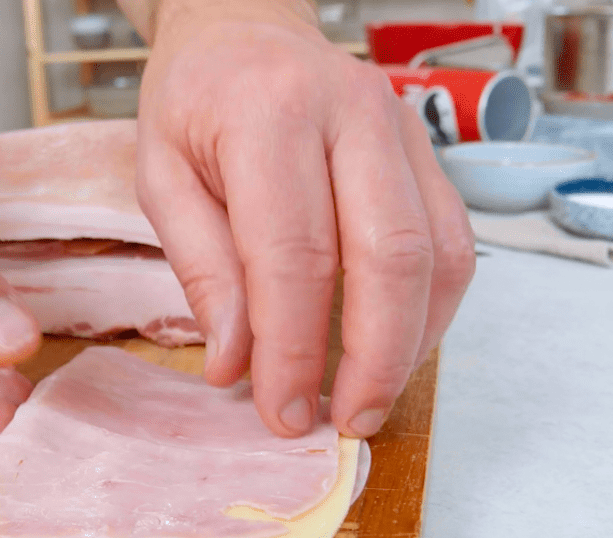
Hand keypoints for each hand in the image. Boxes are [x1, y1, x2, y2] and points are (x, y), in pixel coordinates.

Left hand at [132, 0, 474, 437]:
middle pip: (388, 257)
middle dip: (372, 360)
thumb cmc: (195, 103)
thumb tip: (235, 362)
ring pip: (437, 253)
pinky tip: (396, 348)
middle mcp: (351, 115)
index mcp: (269, 116)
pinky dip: (431, 309)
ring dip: (412, 344)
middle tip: (344, 423)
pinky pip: (452, 241)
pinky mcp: (428, 150)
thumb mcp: (160, 176)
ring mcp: (401, 129)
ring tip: (371, 400)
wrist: (244, 30)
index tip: (282, 410)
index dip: (293, 348)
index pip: (294, 254)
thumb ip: (200, 268)